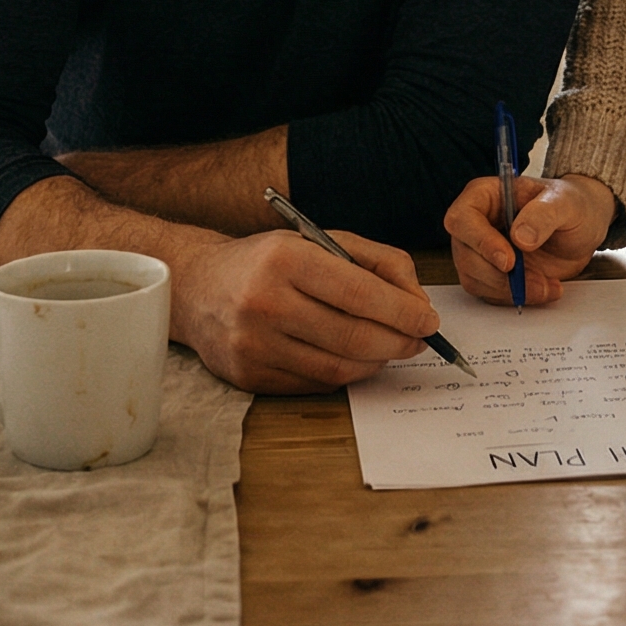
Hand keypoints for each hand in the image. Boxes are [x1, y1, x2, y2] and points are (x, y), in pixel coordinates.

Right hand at [170, 228, 440, 394]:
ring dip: (376, 362)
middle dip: (398, 342)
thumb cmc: (268, 261)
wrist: (196, 286)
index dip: (403, 311)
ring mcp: (252, 345)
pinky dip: (344, 375)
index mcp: (284, 260)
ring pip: (337, 368)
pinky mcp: (247, 376)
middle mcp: (263, 303)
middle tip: (419, 341)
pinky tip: (354, 359)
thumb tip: (417, 302)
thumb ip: (376, 262)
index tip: (429, 321)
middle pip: (352, 336)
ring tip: (390, 349)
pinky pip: (314, 384)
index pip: (359, 293)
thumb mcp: (318, 241)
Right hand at [444, 173, 611, 306]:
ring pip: (475, 279)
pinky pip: (491, 293)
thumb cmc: (571, 205)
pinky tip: (545, 288)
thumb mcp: (565, 202)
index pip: (462, 218)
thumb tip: (520, 237)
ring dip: (511, 290)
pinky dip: (519, 296)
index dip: (480, 242)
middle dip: (500, 276)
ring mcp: (481, 251)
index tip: (509, 260)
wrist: (582, 227)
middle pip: (466, 255)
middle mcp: (476, 223)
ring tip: (547, 283)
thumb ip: (543, 214)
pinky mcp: (492, 274)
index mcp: (485, 195)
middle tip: (537, 280)